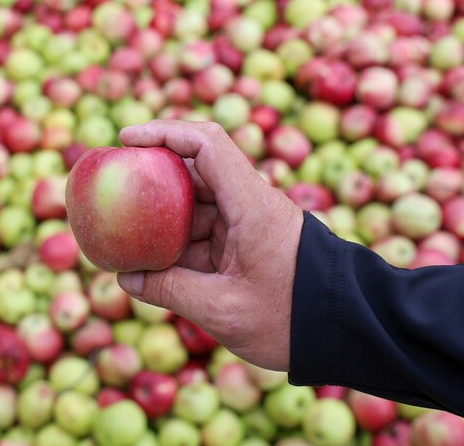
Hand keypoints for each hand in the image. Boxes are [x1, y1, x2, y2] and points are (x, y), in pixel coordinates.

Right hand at [116, 120, 303, 370]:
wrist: (349, 332)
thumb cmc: (294, 320)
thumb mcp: (224, 310)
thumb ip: (169, 291)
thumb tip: (126, 278)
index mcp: (252, 205)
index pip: (207, 144)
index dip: (165, 132)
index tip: (126, 138)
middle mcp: (251, 204)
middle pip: (196, 170)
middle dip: (153, 175)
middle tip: (113, 186)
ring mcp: (250, 223)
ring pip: (197, 205)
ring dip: (163, 217)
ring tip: (124, 232)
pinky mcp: (249, 243)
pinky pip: (206, 231)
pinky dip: (178, 242)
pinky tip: (151, 261)